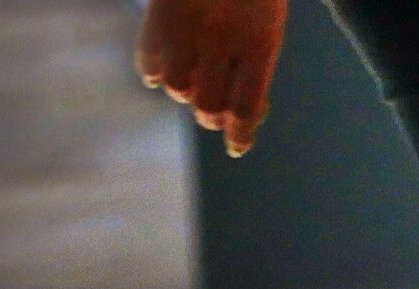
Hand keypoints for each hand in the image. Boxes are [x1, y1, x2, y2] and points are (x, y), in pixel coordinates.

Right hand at [137, 0, 288, 157]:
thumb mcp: (268, 21)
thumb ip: (256, 62)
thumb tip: (240, 115)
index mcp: (258, 41)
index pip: (244, 107)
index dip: (239, 134)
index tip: (236, 146)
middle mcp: (221, 38)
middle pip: (209, 106)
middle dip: (212, 113)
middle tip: (213, 107)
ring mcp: (187, 26)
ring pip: (177, 88)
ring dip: (185, 91)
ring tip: (193, 78)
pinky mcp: (160, 14)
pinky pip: (150, 62)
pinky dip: (157, 71)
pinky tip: (167, 65)